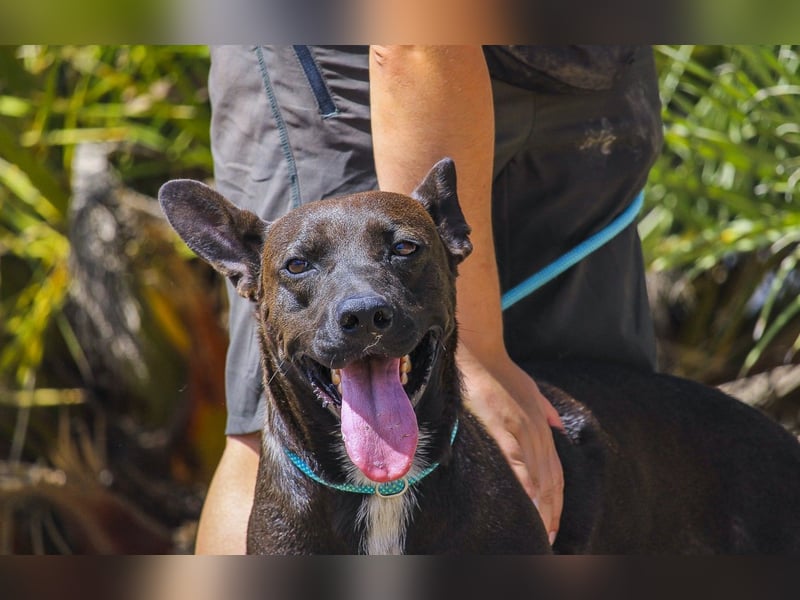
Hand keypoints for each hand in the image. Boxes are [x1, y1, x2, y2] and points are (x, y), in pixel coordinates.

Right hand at [458, 344, 563, 544]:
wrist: (478, 346)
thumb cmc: (497, 369)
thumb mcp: (530, 388)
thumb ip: (544, 410)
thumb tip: (556, 427)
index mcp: (542, 426)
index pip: (555, 474)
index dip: (557, 504)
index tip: (554, 528)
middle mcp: (538, 431)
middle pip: (550, 484)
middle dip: (551, 517)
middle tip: (548, 544)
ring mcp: (522, 430)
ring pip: (538, 480)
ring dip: (541, 512)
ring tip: (539, 538)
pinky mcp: (503, 427)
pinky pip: (518, 466)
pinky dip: (525, 491)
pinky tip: (527, 510)